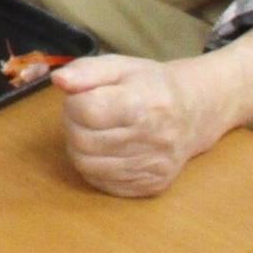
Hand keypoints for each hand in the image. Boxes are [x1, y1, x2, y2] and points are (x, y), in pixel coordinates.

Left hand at [52, 53, 208, 196]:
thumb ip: (87, 70)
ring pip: (88, 165)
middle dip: (74, 125)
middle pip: (84, 141)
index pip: (88, 111)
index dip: (75, 102)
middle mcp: (156, 139)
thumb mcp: (120, 66)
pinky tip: (107, 150)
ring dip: (81, 147)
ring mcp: (155, 166)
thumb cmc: (150, 85)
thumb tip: (60, 80)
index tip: (84, 96)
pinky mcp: (152, 186)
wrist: (193, 113)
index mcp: (147, 103)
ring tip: (95, 131)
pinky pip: (103, 183)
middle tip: (86, 115)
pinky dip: (95, 166)